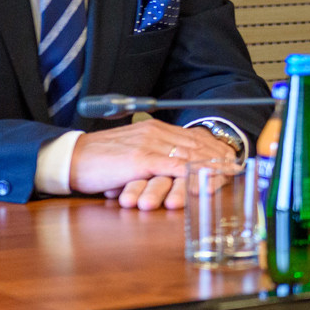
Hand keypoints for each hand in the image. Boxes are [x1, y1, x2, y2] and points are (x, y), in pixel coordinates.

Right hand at [68, 119, 234, 209]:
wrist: (71, 159)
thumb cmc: (99, 161)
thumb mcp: (131, 154)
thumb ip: (152, 157)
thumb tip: (170, 168)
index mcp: (154, 129)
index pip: (192, 136)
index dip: (214, 147)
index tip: (232, 157)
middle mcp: (155, 132)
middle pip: (196, 144)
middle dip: (220, 156)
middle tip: (238, 167)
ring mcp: (149, 144)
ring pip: (189, 154)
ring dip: (213, 165)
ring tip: (230, 173)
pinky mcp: (140, 159)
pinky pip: (174, 167)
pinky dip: (193, 174)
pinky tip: (205, 180)